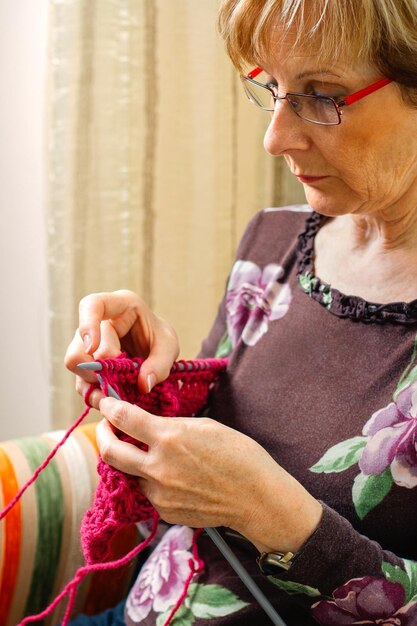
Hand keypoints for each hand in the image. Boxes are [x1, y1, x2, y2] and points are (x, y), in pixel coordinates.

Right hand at [65, 290, 178, 408]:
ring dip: (96, 382)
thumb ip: (161, 364)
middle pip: (80, 345)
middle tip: (122, 380)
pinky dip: (95, 394)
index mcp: (119, 306)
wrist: (154, 351)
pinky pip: (81, 382)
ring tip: (118, 391)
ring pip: (75, 365)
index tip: (92, 347)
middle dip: (101, 368)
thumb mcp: (169, 346)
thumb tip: (144, 384)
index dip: (87, 325)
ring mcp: (86, 344)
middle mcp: (97, 323)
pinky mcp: (86, 365)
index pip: (92, 304)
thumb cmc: (159, 339)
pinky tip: (111, 398)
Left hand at [97, 397, 322, 553]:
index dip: (109, 407)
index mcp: (169, 438)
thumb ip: (171, 425)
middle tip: (107, 426)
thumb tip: (150, 425)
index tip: (106, 403)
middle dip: (102, 435)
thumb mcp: (205, 426)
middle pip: (109, 451)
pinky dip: (149, 479)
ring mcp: (159, 493)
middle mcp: (158, 467)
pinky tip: (167, 473)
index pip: (124, 418)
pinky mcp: (165, 511)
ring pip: (127, 474)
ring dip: (128, 460)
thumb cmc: (238, 455)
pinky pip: (146, 492)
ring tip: (140, 451)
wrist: (256, 497)